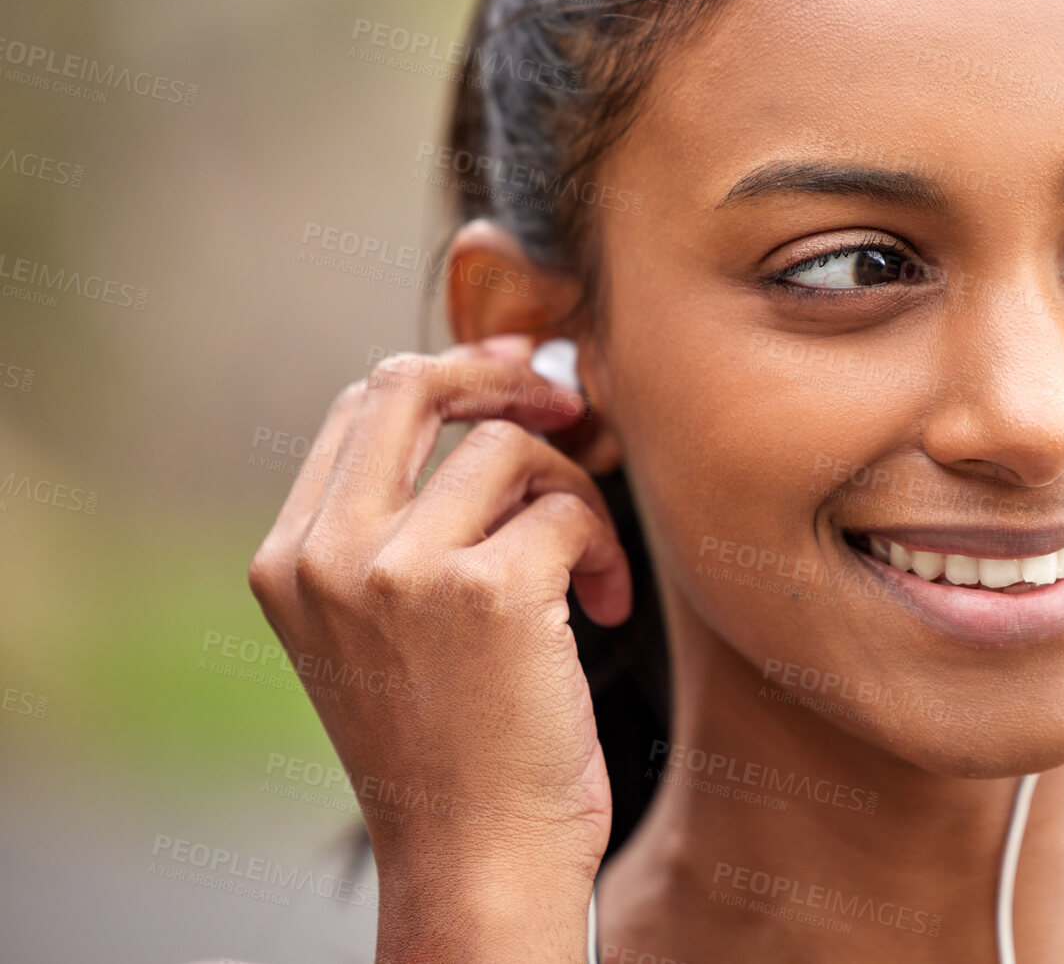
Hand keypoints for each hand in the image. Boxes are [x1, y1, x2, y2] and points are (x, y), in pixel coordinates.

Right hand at [246, 335, 627, 961]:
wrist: (477, 858)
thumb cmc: (453, 747)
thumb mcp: (384, 628)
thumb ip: (402, 525)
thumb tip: (497, 401)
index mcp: (288, 561)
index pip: (360, 409)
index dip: (447, 374)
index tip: (517, 373)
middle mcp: (327, 555)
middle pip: (411, 385)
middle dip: (504, 373)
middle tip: (568, 405)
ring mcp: (400, 569)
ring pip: (509, 448)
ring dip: (572, 494)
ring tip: (588, 569)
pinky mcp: (485, 588)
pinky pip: (569, 508)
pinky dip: (606, 548)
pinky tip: (607, 605)